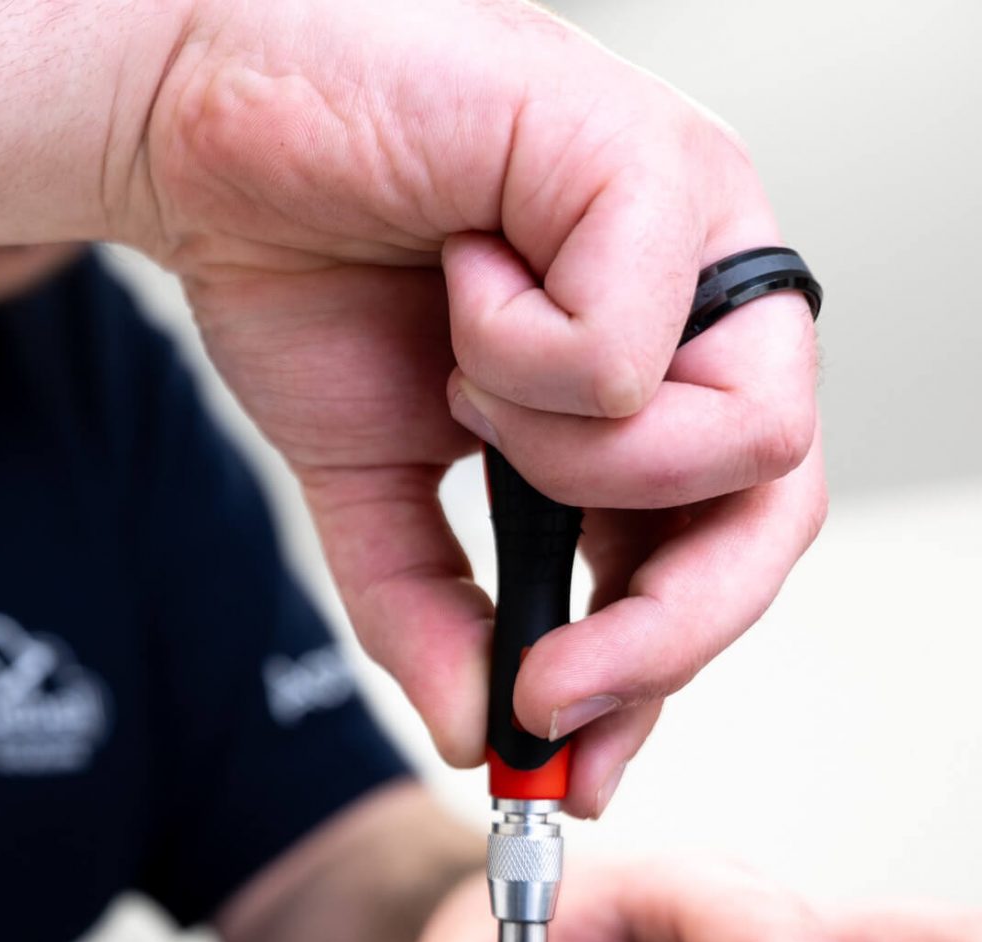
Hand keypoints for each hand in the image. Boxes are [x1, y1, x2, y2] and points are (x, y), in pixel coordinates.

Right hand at [121, 0, 823, 814]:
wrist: (202, 136)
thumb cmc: (300, 265)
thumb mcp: (365, 488)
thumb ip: (432, 612)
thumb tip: (482, 735)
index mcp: (658, 377)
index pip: (721, 551)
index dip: (659, 667)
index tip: (570, 764)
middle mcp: (705, 304)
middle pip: (780, 513)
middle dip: (663, 630)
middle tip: (548, 685)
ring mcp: (698, 227)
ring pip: (743, 439)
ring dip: (566, 456)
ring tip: (463, 382)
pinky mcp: (652, 161)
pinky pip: (628, 352)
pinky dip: (514, 353)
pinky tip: (459, 279)